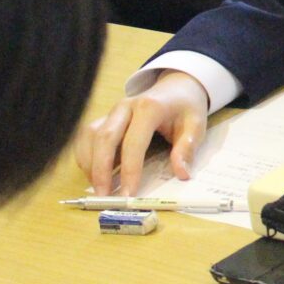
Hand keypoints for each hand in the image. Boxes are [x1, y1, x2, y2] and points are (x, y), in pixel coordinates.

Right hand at [73, 70, 209, 195]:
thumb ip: (187, 148)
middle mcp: (125, 106)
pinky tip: (95, 174)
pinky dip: (86, 156)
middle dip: (101, 170)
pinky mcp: (105, 117)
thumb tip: (182, 174)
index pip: (133, 142)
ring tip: (100, 188)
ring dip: (90, 164)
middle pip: (105, 138)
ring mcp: (112, 111)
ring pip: (91, 137)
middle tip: (104, 197)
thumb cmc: (185, 108)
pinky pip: (87, 137)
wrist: (176, 87)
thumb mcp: (196, 124)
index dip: (129, 170)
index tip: (128, 194)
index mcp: (149, 107)